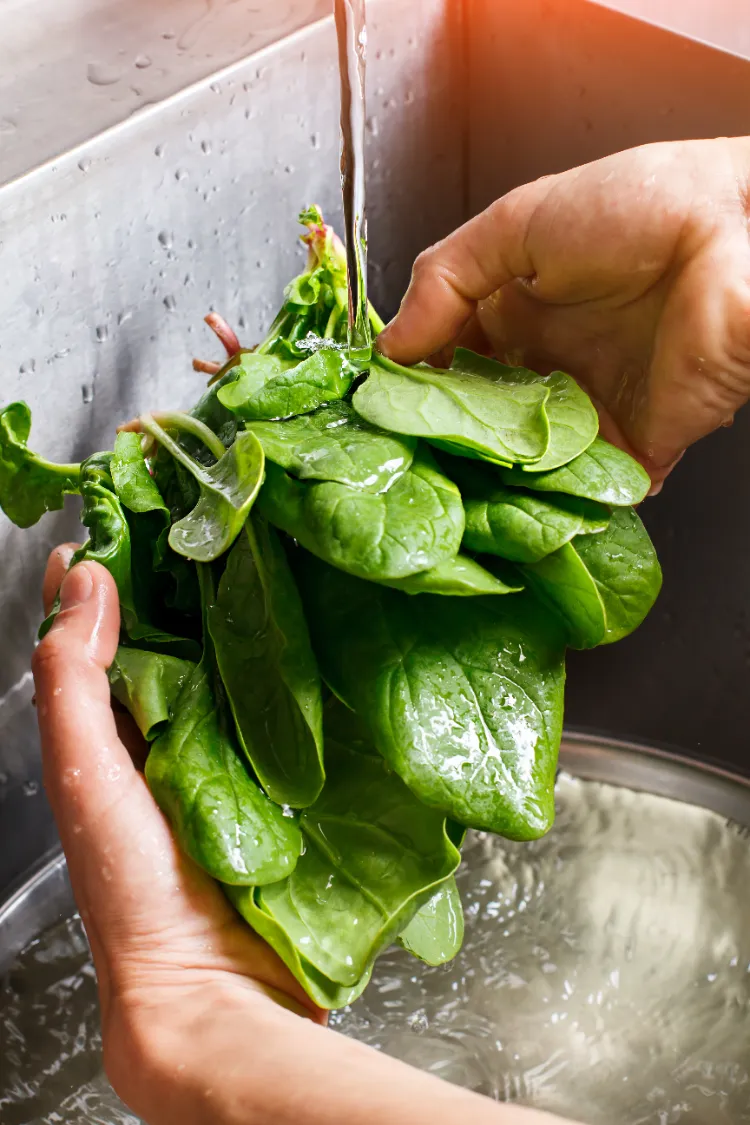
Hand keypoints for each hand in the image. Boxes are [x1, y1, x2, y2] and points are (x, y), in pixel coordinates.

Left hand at [32, 546, 571, 1124]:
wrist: (217, 994)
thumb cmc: (137, 894)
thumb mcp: (84, 776)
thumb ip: (74, 682)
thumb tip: (83, 581)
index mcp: (108, 732)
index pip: (102, 629)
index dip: (114, 569)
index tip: (140, 505)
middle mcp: (168, 734)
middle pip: (176, 638)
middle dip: (193, 578)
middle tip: (225, 514)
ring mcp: (230, 753)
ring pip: (236, 667)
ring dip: (252, 618)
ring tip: (278, 554)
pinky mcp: (284, 776)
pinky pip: (289, 709)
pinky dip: (300, 671)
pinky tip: (324, 635)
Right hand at [378, 138, 749, 487]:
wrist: (740, 231)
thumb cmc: (640, 206)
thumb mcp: (516, 222)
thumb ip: (444, 282)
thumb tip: (391, 346)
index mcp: (518, 311)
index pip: (450, 363)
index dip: (416, 386)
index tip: (382, 407)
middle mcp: (549, 365)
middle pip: (482, 422)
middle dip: (447, 443)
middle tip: (409, 458)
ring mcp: (591, 410)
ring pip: (525, 465)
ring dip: (491, 479)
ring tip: (451, 489)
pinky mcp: (636, 445)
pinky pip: (587, 488)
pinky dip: (555, 502)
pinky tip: (513, 506)